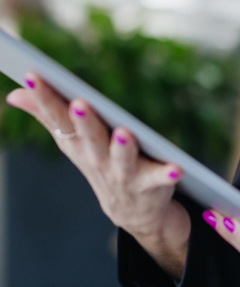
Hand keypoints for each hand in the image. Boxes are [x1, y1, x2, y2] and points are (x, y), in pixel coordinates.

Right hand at [5, 74, 189, 269]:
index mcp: (79, 146)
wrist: (132, 210)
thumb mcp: (74, 142)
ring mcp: (125, 175)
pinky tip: (177, 167)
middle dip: (84, 122)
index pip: (59, 120)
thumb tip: (15, 93)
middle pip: (90, 139)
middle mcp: (99, 161)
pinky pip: (161, 178)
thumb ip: (48, 115)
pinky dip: (168, 174)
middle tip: (78, 102)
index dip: (45, 100)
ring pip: (122, 160)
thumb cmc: (101, 164)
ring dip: (122, 148)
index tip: (32, 76)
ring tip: (122, 133)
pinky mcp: (152, 184)